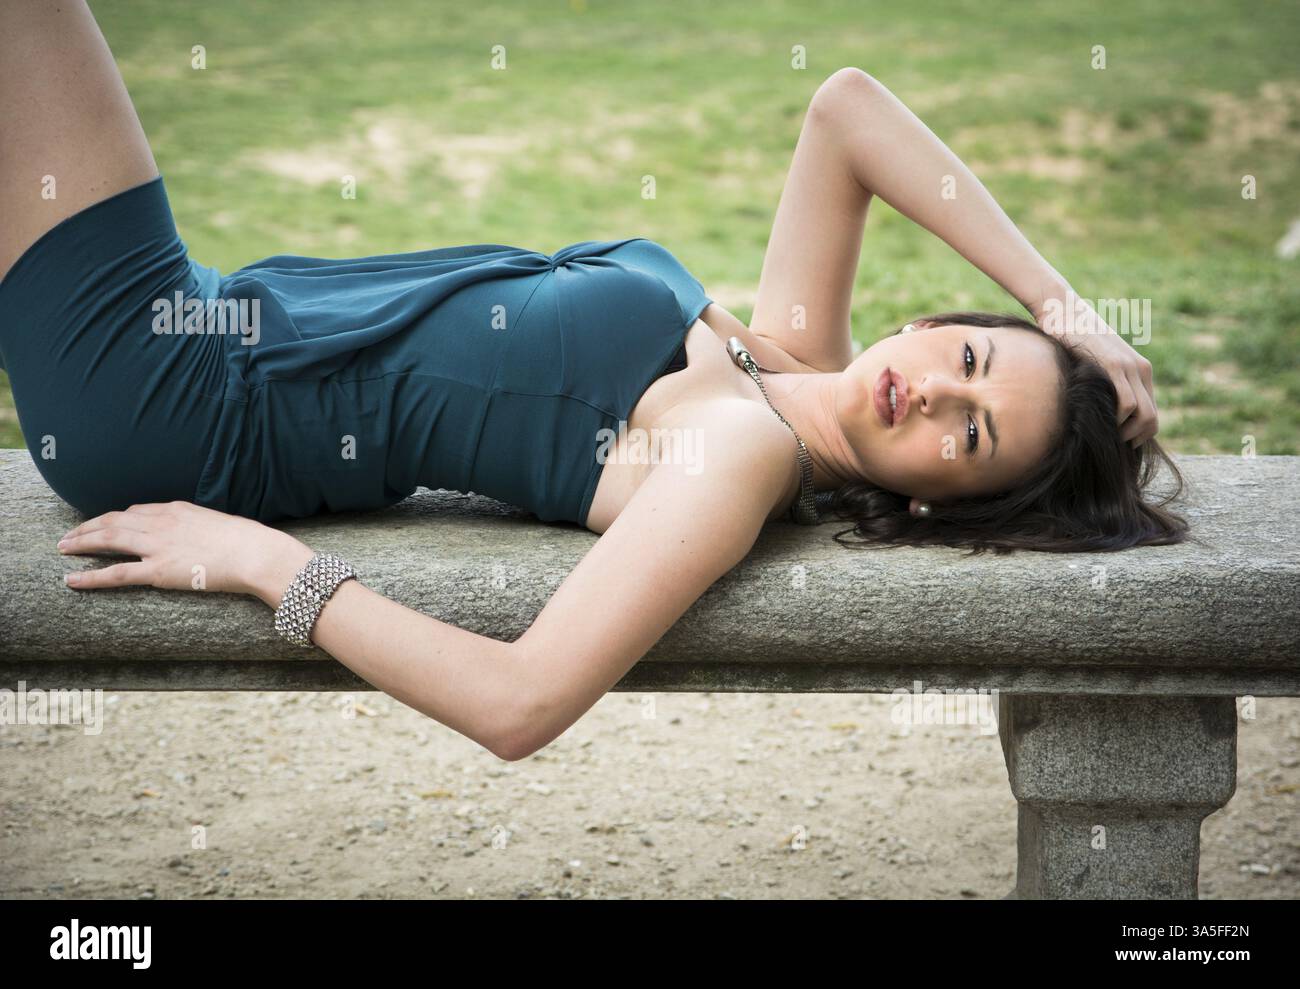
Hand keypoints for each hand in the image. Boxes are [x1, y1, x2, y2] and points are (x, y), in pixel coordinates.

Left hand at [58, 501, 312, 596]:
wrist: (254, 552)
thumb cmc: (247, 541)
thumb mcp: (219, 523)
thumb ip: (199, 526)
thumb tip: (197, 534)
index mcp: (176, 510)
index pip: (136, 510)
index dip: (115, 518)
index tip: (104, 524)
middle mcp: (160, 523)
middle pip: (113, 520)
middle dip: (88, 526)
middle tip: (69, 535)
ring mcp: (157, 546)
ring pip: (107, 539)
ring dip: (81, 542)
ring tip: (63, 548)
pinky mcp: (158, 571)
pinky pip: (116, 572)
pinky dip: (90, 575)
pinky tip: (72, 578)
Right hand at [1034, 291, 1157, 446]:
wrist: (1062, 310)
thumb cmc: (1068, 338)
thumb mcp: (1092, 363)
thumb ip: (1102, 381)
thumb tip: (1094, 409)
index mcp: (1139, 370)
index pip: (1152, 412)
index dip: (1140, 434)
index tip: (1120, 442)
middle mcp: (1141, 369)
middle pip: (1153, 419)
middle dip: (1136, 439)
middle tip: (1115, 446)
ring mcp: (1130, 367)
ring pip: (1145, 415)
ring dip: (1127, 434)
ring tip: (1108, 437)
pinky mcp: (1115, 366)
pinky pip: (1127, 403)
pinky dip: (1118, 420)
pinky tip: (1102, 422)